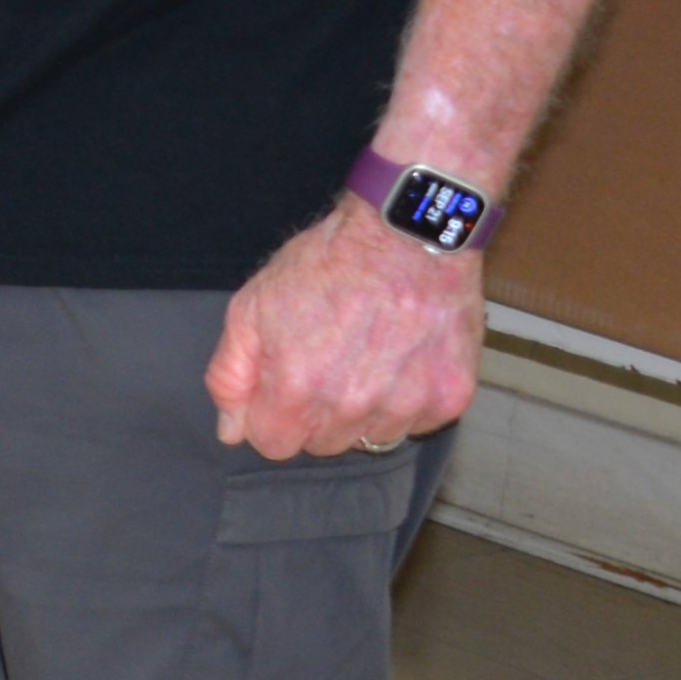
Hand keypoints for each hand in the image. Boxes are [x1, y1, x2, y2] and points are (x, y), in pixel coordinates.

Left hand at [206, 200, 482, 458]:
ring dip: (365, 411)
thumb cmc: (326, 264)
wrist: (406, 233)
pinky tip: (402, 359)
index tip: (283, 387)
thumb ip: (230, 376)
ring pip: (371, 438)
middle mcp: (352, 405)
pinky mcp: (450, 397)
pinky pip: (418, 424)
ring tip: (368, 358)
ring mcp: (406, 404)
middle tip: (328, 363)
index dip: (272, 417)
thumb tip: (232, 432)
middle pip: (323, 445)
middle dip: (316, 414)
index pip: (275, 445)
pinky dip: (408, 401)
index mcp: (297, 387)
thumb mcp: (250, 307)